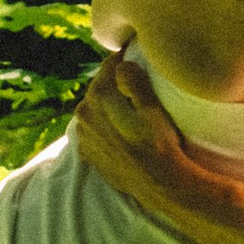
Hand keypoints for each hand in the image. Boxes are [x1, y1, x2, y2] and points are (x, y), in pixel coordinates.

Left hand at [74, 51, 198, 216]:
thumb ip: (133, 80)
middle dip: (116, 85)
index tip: (139, 59)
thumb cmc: (159, 143)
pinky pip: (94, 129)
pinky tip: (122, 133)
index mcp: (98, 97)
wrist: (158, 184)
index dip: (126, 60)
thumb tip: (121, 64)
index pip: (110, 66)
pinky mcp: (87, 152)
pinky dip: (105, 127)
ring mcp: (83, 135)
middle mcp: (84, 114)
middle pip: (100, 87)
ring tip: (131, 112)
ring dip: (109, 106)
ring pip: (95, 109)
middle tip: (138, 88)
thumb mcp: (152, 107)